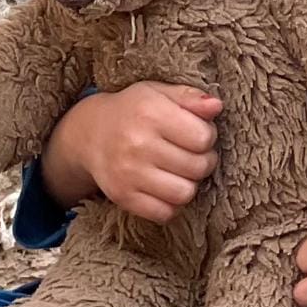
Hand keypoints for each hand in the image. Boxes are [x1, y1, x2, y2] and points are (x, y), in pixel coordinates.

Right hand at [45, 84, 221, 224]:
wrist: (90, 134)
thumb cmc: (133, 111)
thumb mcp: (158, 92)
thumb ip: (189, 97)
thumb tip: (216, 106)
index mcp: (149, 112)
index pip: (203, 137)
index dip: (208, 136)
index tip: (197, 133)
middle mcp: (137, 144)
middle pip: (198, 167)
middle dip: (204, 161)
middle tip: (192, 154)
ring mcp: (128, 173)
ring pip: (184, 193)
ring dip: (189, 184)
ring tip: (181, 171)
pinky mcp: (122, 197)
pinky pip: (165, 213)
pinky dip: (171, 205)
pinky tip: (166, 188)